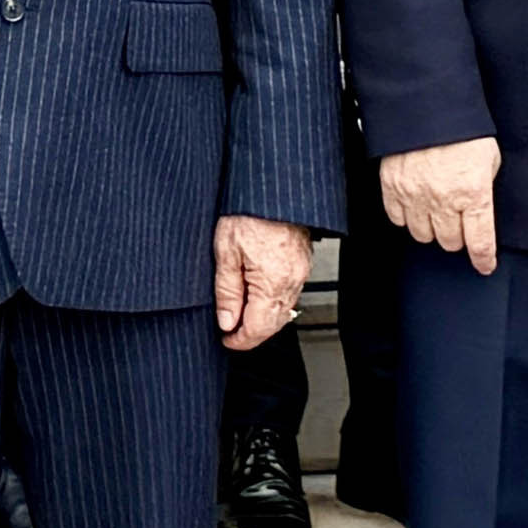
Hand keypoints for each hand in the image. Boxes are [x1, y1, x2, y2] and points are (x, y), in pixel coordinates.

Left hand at [213, 215, 312, 349]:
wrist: (273, 187)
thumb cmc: (248, 211)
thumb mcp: (226, 251)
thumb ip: (227, 291)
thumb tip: (226, 320)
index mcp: (272, 282)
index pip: (258, 328)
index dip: (239, 339)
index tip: (225, 339)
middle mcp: (292, 281)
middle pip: (274, 324)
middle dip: (251, 334)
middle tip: (230, 332)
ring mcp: (300, 272)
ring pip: (283, 311)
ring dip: (263, 319)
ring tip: (240, 315)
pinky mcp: (302, 263)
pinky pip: (290, 294)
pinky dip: (273, 302)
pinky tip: (258, 297)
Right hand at [381, 136, 500, 273]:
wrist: (426, 104)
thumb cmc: (461, 128)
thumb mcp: (488, 158)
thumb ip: (484, 186)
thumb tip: (481, 204)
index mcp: (474, 193)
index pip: (480, 242)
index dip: (484, 259)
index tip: (485, 265)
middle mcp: (444, 200)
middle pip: (450, 242)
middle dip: (458, 236)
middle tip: (459, 222)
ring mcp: (415, 195)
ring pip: (423, 235)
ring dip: (432, 228)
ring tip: (436, 212)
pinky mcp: (392, 187)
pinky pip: (398, 219)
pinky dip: (407, 216)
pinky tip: (415, 205)